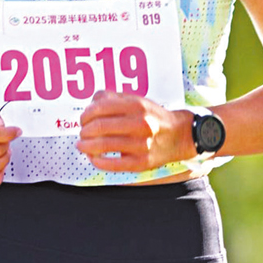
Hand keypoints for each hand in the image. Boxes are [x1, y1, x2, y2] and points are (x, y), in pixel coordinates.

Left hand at [76, 92, 194, 172]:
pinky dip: (97, 161)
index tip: (83, 119)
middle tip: (82, 133)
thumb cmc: (152, 117)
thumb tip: (90, 104)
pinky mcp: (141, 163)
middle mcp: (139, 124)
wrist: (180, 136)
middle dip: (84, 131)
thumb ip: (112, 98)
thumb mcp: (137, 100)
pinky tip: (93, 158)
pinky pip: (112, 165)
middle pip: (98, 127)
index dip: (85, 115)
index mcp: (136, 105)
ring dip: (85, 146)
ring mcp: (140, 145)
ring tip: (82, 145)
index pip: (99, 108)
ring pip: (102, 146)